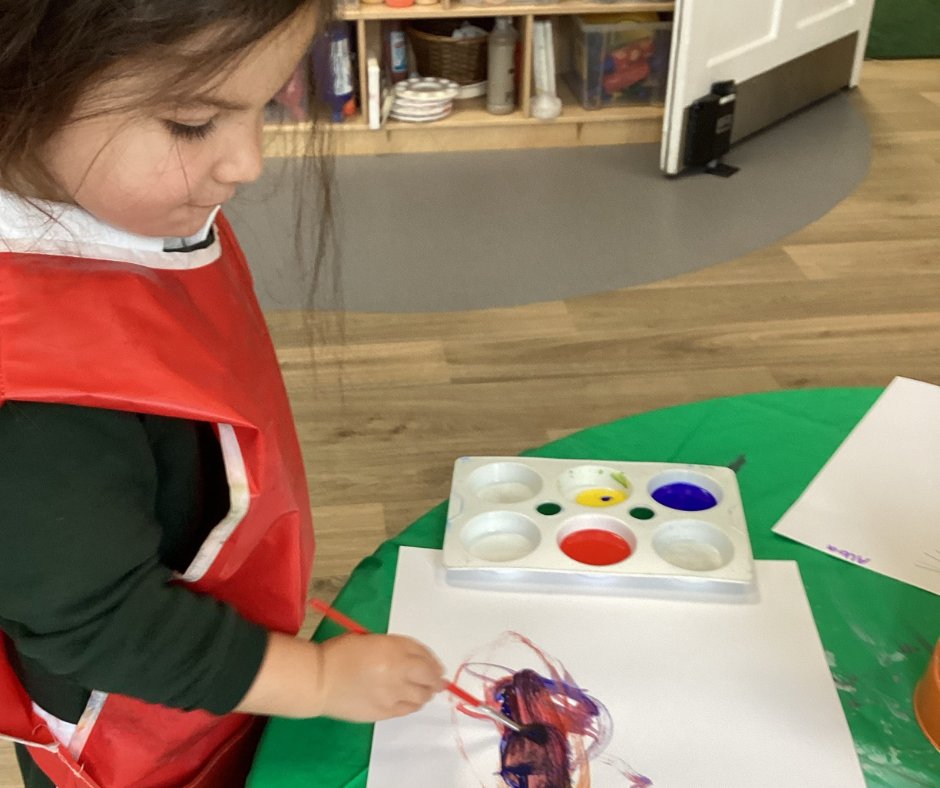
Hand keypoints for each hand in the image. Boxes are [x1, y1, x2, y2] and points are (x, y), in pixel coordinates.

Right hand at [316, 633, 444, 721]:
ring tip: (422, 691)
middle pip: (429, 680)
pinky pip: (407, 710)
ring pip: (421, 698)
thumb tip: (421, 661)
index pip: (426, 659)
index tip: (437, 667)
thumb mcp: (373, 639)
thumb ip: (399, 647)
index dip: (434, 663)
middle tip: (436, 682)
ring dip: (425, 693)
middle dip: (435, 681)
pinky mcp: (383, 713)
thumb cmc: (342, 652)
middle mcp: (397, 674)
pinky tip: (408, 700)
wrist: (319, 680)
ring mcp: (391, 696)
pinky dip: (412, 704)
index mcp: (394, 652)